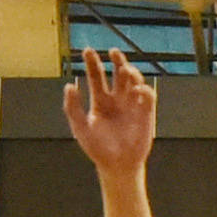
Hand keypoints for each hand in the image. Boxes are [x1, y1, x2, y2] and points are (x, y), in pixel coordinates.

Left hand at [58, 48, 157, 167]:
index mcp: (100, 101)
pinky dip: (144, 90)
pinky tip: (137, 91)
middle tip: (113, 52)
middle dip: (117, 60)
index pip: (97, 77)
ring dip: (131, 72)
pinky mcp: (145, 113)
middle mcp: (117, 100)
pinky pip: (148, 96)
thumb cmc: (98, 149)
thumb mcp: (80, 128)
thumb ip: (72, 108)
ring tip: (125, 70)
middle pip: (118, 73)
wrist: (117, 165)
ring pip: (134, 80)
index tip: (88, 51)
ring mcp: (132, 105)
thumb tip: (69, 86)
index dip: (92, 63)